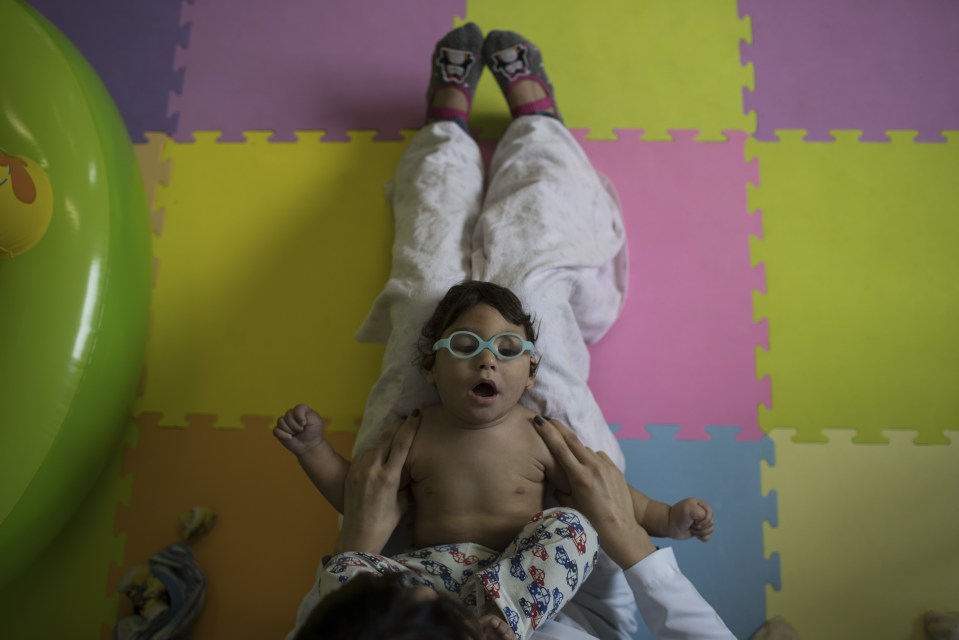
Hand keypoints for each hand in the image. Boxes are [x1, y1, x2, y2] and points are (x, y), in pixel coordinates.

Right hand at [273, 404, 325, 457]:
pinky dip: (282, 435)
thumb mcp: (316, 421)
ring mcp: (285, 422)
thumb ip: (307, 414)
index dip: (300, 416)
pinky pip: (275, 430)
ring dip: (289, 430)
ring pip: (280, 421)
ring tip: (295, 434)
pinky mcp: (279, 431)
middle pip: (288, 415)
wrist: (309, 446)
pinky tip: (290, 438)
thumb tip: (297, 419)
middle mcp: (292, 414)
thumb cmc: (314, 432)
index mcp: (301, 410)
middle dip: (295, 425)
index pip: (297, 408)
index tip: (304, 424)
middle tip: (301, 431)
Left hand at [333, 411, 420, 554]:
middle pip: (387, 437)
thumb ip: (405, 483)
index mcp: (389, 477)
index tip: (416, 414)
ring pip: (375, 446)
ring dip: (385, 442)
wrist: (358, 534)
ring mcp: (359, 470)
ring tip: (394, 441)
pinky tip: (378, 459)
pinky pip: (364, 455)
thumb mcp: (403, 503)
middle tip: (407, 417)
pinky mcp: (351, 473)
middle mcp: (373, 470)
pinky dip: (374, 453)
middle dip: (398, 425)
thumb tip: (409, 469)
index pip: (402, 444)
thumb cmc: (385, 523)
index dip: (410, 427)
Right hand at [534, 416, 655, 567]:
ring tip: (567, 450)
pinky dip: (590, 458)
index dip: (548, 433)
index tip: (539, 420)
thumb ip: (562, 490)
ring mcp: (606, 466)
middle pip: (573, 441)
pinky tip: (588, 468)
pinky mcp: (615, 469)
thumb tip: (560, 481)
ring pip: (586, 449)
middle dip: (559, 428)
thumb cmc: (592, 523)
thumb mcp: (571, 506)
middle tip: (548, 419)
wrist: (621, 529)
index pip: (560, 448)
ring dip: (575, 447)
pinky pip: (598, 457)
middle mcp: (593, 467)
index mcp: (580, 476)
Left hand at [667, 498, 714, 541]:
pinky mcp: (699, 531)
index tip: (695, 521)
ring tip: (690, 529)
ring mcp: (701, 522)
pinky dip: (702, 537)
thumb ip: (702, 513)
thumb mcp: (690, 509)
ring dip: (700, 532)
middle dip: (701, 526)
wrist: (669, 526)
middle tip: (690, 524)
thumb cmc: (678, 516)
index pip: (710, 512)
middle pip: (711, 522)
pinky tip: (695, 536)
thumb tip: (705, 523)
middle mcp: (701, 512)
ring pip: (710, 529)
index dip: (705, 519)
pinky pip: (708, 536)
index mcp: (699, 504)